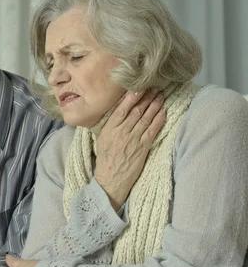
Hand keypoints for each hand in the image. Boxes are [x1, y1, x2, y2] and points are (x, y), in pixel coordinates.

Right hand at [94, 89, 164, 209]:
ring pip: (146, 118)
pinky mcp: (142, 148)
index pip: (122, 109)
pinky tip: (163, 111)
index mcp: (109, 130)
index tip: (138, 87)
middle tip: (154, 87)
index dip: (132, 97)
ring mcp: (133, 140)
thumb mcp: (102, 140)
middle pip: (136, 111)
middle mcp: (121, 133)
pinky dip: (158, 120)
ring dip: (154, 105)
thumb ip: (110, 126)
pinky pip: (152, 131)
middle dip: (146, 98)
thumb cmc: (105, 159)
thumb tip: (119, 112)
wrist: (111, 179)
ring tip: (160, 96)